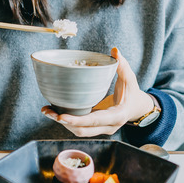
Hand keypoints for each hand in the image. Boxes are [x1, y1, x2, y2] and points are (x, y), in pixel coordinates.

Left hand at [41, 47, 155, 136]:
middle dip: (64, 122)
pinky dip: (67, 122)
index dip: (77, 120)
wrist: (136, 108)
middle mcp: (109, 126)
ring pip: (79, 131)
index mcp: (118, 116)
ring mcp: (102, 129)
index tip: (61, 117)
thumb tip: (114, 50)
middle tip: (48, 111)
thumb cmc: (132, 92)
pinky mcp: (95, 128)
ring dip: (62, 123)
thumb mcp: (130, 79)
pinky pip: (79, 128)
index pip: (95, 120)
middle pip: (83, 130)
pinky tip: (55, 112)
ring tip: (47, 110)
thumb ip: (122, 65)